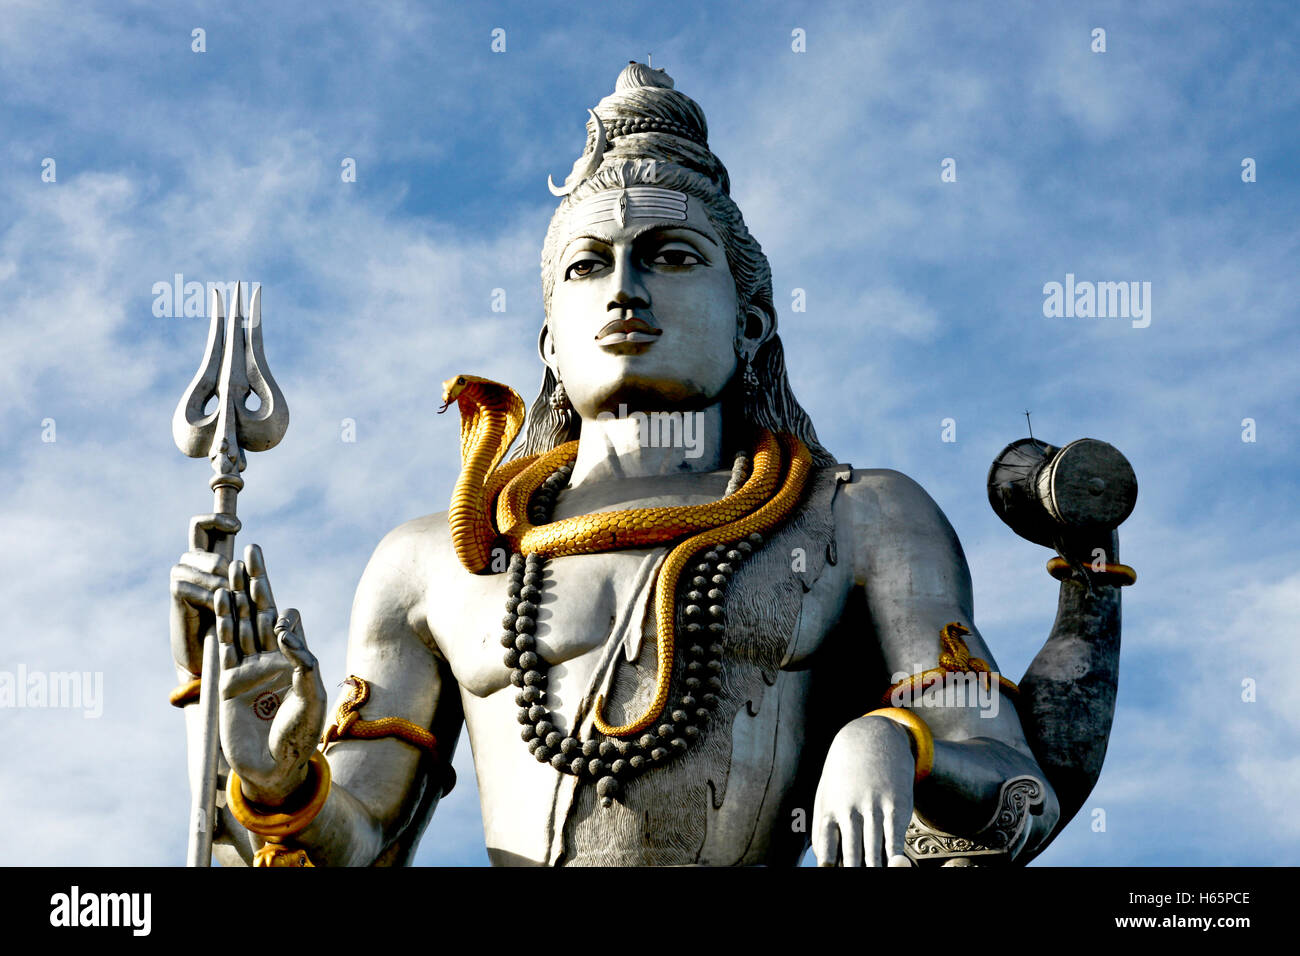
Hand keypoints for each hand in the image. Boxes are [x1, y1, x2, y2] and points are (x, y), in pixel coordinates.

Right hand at [169, 513, 240, 676]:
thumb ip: (244, 573)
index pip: (202, 526)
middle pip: (201, 535)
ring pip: (208, 563)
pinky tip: (217, 610)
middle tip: (231, 587)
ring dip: (224, 582)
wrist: (207, 655)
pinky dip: (213, 598)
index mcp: (207, 557)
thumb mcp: (243, 595)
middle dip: (224, 559)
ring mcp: (181, 575)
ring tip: (226, 604)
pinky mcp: (177, 593)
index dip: (216, 519)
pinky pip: (197, 585)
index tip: (237, 526)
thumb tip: (252, 547)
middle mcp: (192, 562)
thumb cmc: (232, 627)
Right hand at [214, 545, 326, 805]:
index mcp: (292, 657)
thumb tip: (285, 623)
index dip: (271, 592)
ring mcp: (247, 668)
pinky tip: (219, 602)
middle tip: (249, 551)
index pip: (280, 615)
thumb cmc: (300, 732)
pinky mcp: (229, 682)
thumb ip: (301, 658)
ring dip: (235, 597)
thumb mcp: (310, 692)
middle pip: (258, 611)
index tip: (261, 566)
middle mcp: (269, 657)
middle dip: (253, 582)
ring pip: (240, 624)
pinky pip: (224, 647)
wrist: (274, 765)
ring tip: (230, 569)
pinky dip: (222, 624)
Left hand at [812, 715, 915, 866]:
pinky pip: (895, 839)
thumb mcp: (826, 795)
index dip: (829, 868)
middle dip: (854, 872)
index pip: (826, 851)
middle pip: (851, 857)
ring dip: (875, 870)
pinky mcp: (896, 806)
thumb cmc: (845, 775)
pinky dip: (895, 859)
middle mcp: (849, 811)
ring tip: (876, 877)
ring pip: (874, 852)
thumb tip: (824, 861)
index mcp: (828, 811)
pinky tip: (896, 866)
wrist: (871, 739)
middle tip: (856, 881)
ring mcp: (873, 808)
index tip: (834, 875)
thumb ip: (823, 828)